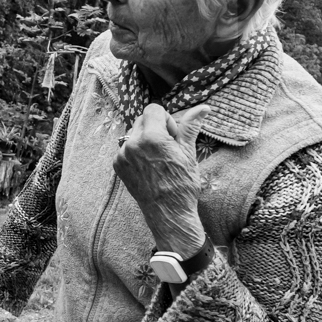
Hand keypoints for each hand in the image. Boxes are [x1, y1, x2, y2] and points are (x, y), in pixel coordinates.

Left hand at [114, 103, 209, 256]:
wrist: (168, 213)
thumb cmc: (182, 184)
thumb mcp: (189, 153)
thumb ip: (190, 126)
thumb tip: (203, 108)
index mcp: (152, 137)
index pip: (153, 109)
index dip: (167, 119)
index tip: (173, 136)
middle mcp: (132, 144)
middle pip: (142, 119)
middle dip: (156, 128)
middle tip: (168, 148)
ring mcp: (122, 155)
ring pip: (134, 133)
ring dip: (146, 139)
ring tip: (158, 159)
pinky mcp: (117, 165)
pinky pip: (126, 148)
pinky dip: (137, 152)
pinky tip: (149, 167)